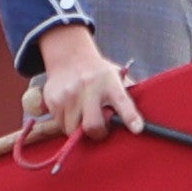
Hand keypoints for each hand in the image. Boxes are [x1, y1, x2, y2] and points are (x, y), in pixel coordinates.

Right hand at [30, 24, 142, 140]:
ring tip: (83, 116)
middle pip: (92, 125)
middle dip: (97, 134)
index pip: (123, 102)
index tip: (137, 129)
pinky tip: (71, 110)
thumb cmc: (99, 74)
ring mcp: (69, 93)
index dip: (130, 117)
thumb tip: (138, 121)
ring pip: (72, 129)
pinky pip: (59, 123)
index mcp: (111, 83)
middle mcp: (89, 87)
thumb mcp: (117, 77)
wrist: (71, 56)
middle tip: (100, 129)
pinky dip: (66, 122)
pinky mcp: (53, 99)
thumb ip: (127, 95)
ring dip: (78, 129)